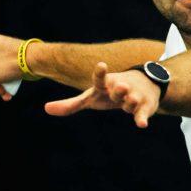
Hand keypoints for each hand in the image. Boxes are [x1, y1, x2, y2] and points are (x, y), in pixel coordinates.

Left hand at [45, 61, 160, 127]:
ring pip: (131, 100)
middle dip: (119, 88)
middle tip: (119, 86)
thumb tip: (46, 109)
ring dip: (131, 101)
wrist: (142, 86)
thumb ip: (70, 104)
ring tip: (130, 99)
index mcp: (105, 85)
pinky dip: (142, 119)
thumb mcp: (91, 98)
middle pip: (119, 89)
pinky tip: (142, 125)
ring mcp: (133, 97)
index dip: (100, 73)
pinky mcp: (145, 108)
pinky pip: (142, 114)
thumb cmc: (109, 94)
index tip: (101, 65)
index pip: (100, 79)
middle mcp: (120, 88)